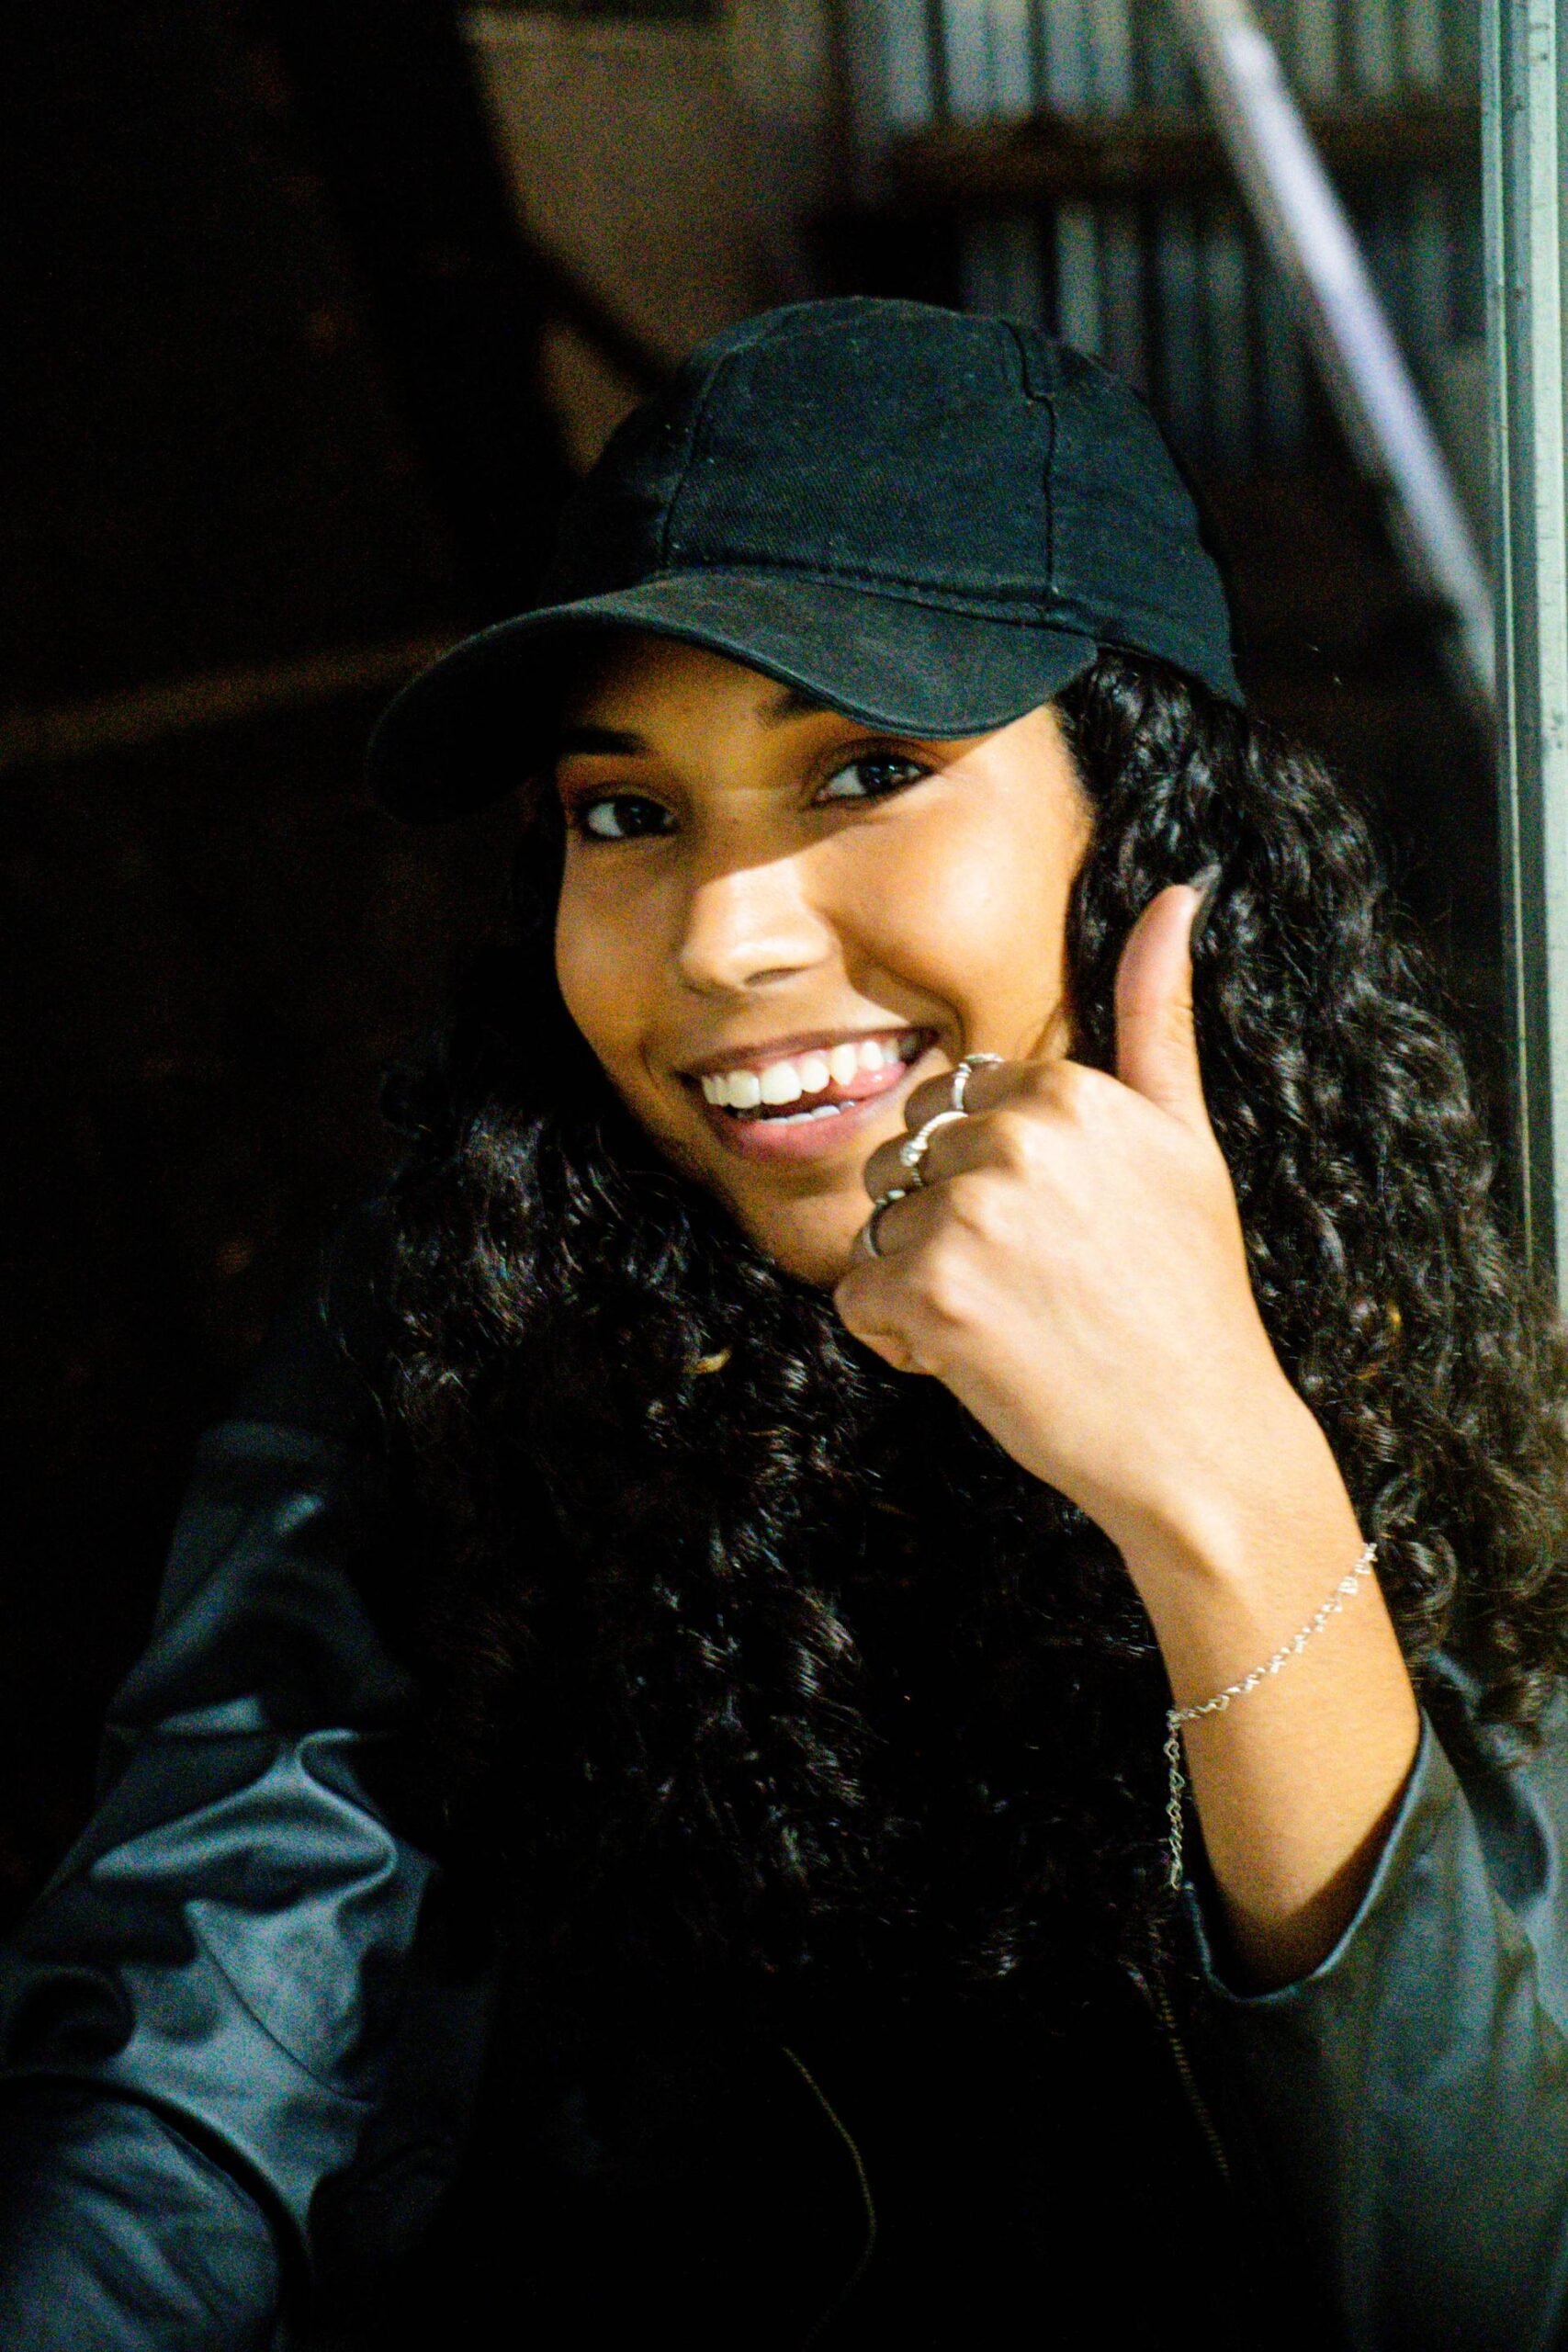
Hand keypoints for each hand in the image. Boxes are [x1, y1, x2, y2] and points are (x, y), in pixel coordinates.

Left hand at [835, 881, 1336, 1586]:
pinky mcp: (930, 1290)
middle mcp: (1013, 1136)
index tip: (1057, 1237)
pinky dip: (897, 1339)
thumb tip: (1177, 892)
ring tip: (1012, 1325)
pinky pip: (855, 1299)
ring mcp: (969, 1212)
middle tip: (1036, 1289)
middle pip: (907, 1165)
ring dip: (921, 1287)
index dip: (987, 1182)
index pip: (957, 1110)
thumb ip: (1159, 1012)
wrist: (1198, 1436)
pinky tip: (975, 1361)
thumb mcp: (1186, 1138)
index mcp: (1066, 1089)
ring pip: (878, 1232)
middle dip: (945, 1228)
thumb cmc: (1190, 1293)